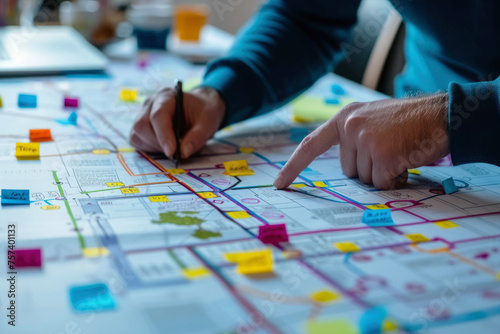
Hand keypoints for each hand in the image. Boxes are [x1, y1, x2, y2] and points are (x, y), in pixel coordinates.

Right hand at [130, 86, 225, 158]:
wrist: (198, 109)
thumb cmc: (202, 112)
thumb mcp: (208, 122)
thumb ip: (197, 137)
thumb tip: (183, 153)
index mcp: (167, 96)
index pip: (158, 115)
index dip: (163, 135)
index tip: (172, 152)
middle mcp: (150, 103)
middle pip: (142, 125)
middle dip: (158, 143)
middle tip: (175, 151)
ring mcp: (143, 114)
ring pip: (137, 135)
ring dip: (154, 147)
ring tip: (172, 147)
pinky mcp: (141, 127)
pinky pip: (137, 141)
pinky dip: (150, 148)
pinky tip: (164, 147)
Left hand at [274, 94, 449, 189]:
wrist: (442, 113)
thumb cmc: (409, 121)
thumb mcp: (372, 119)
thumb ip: (353, 137)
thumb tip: (348, 169)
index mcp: (344, 118)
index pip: (311, 145)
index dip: (294, 166)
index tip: (279, 183)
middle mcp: (350, 127)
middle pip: (348, 170)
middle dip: (368, 168)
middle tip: (390, 149)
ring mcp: (365, 140)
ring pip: (365, 179)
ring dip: (383, 174)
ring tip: (400, 151)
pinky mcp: (382, 154)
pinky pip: (381, 183)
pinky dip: (395, 179)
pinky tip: (406, 159)